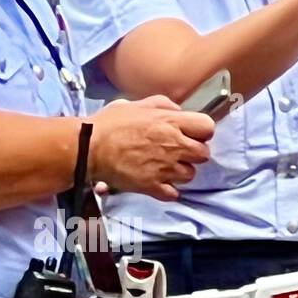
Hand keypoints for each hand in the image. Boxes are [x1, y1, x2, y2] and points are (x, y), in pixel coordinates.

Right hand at [88, 96, 214, 201]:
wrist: (89, 148)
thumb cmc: (110, 124)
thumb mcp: (137, 104)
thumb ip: (162, 105)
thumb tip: (178, 111)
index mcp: (171, 122)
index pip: (207, 128)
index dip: (201, 131)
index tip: (192, 134)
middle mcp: (173, 145)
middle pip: (203, 154)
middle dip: (193, 153)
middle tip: (178, 152)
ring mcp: (165, 168)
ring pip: (190, 175)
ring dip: (180, 172)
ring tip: (165, 167)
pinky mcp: (153, 186)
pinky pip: (174, 193)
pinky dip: (168, 190)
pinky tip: (158, 181)